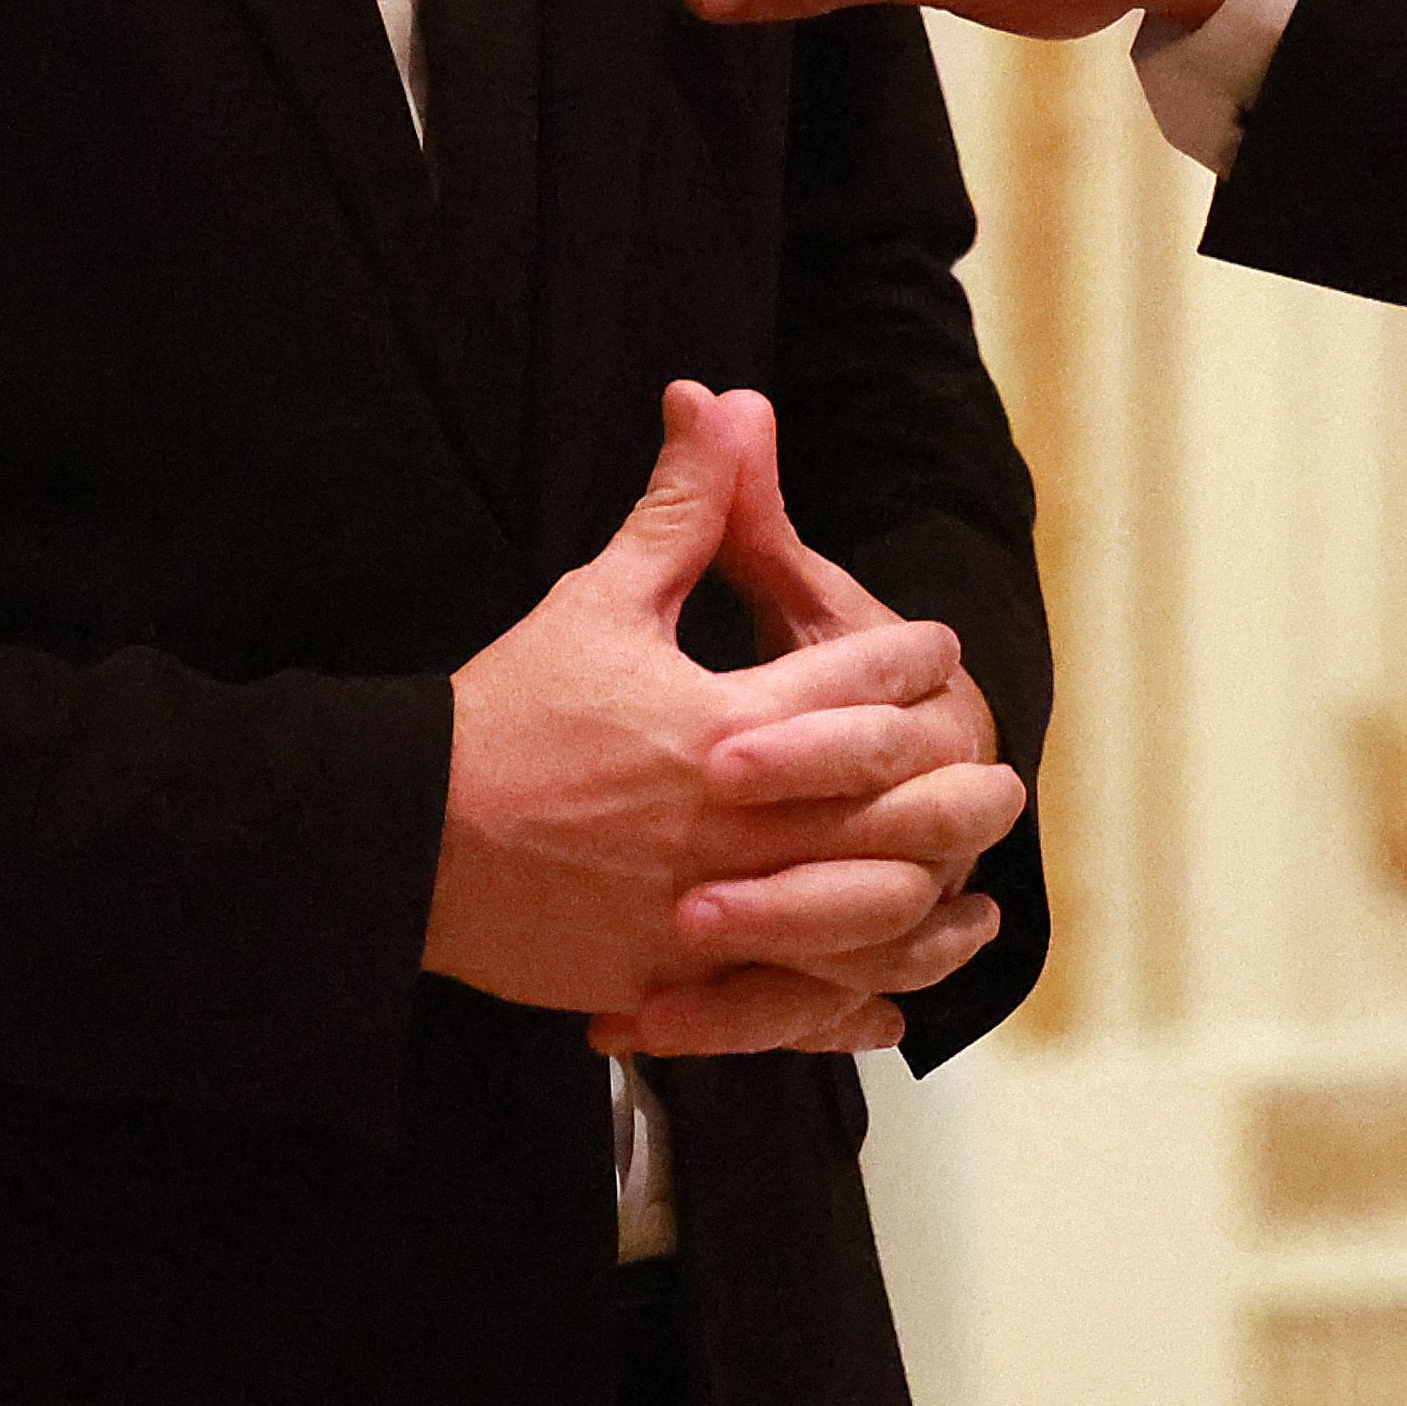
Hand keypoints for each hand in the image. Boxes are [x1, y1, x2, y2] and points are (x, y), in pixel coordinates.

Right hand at [426, 385, 1015, 1014]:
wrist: (405, 836)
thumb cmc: (506, 712)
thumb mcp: (602, 597)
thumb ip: (684, 508)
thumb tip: (728, 401)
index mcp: (726, 723)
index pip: (859, 682)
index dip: (911, 658)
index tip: (937, 651)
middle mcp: (732, 825)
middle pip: (888, 809)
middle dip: (956, 790)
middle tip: (1001, 779)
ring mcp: (705, 913)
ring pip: (856, 917)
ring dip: (926, 902)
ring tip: (970, 890)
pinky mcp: (671, 981)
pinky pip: (784, 1004)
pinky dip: (845, 1003)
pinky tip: (885, 997)